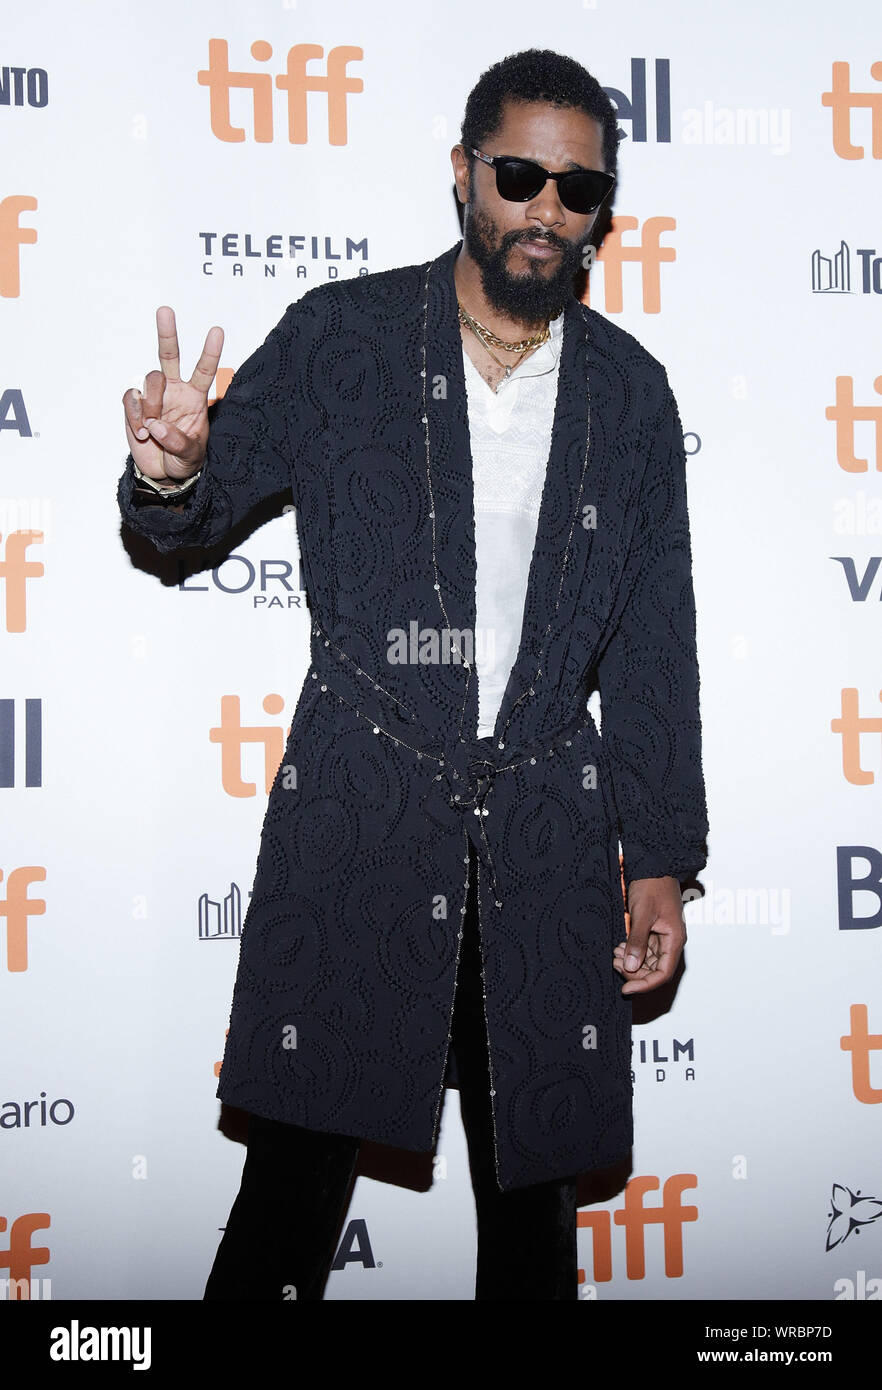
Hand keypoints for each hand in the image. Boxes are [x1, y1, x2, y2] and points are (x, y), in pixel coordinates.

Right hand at [122, 306, 223, 485]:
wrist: (163, 474)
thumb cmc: (184, 460)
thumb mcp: (190, 455)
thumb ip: (177, 441)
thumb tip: (157, 425)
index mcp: (195, 397)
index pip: (204, 370)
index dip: (210, 352)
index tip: (217, 331)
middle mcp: (174, 390)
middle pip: (169, 355)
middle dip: (167, 333)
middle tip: (165, 311)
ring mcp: (153, 396)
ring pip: (150, 381)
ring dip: (152, 405)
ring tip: (152, 430)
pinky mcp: (135, 405)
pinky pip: (132, 398)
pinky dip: (135, 416)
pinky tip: (142, 433)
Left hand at [612, 875, 685, 995]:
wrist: (653, 865)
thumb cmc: (652, 886)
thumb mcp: (642, 914)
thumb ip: (637, 941)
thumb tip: (630, 966)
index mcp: (675, 940)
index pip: (662, 974)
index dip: (644, 984)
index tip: (625, 989)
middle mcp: (671, 942)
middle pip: (655, 971)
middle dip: (634, 972)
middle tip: (614, 964)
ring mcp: (663, 937)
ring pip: (648, 962)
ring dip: (631, 962)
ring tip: (614, 954)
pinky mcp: (654, 932)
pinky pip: (644, 950)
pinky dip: (631, 952)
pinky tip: (619, 947)